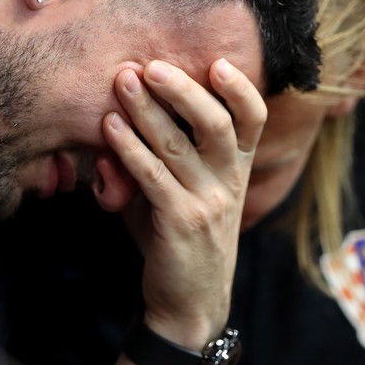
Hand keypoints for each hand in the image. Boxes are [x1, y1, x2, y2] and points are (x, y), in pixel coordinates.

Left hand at [102, 58, 265, 347]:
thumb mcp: (179, 191)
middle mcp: (228, 182)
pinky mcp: (180, 222)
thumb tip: (116, 115)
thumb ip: (159, 156)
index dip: (240, 89)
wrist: (189, 303)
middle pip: (217, 124)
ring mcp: (207, 202)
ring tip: (123, 82)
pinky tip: (111, 128)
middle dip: (183, 90)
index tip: (218, 62)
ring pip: (179, 145)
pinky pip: (153, 176)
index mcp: (236, 168)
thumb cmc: (180, 238)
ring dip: (148, 110)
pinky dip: (130, 148)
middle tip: (151, 65)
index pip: (253, 119)